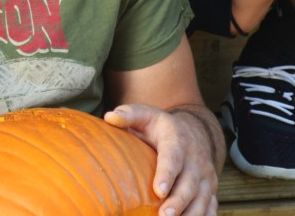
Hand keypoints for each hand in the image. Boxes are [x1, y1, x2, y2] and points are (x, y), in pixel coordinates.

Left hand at [104, 104, 220, 215]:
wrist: (193, 131)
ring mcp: (206, 176)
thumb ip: (128, 115)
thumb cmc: (160, 126)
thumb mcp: (145, 114)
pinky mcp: (210, 189)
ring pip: (202, 198)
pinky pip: (211, 206)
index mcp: (176, 141)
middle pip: (189, 183)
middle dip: (178, 201)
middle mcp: (195, 160)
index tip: (158, 191)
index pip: (172, 158)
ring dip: (191, 214)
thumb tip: (109, 117)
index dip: (166, 175)